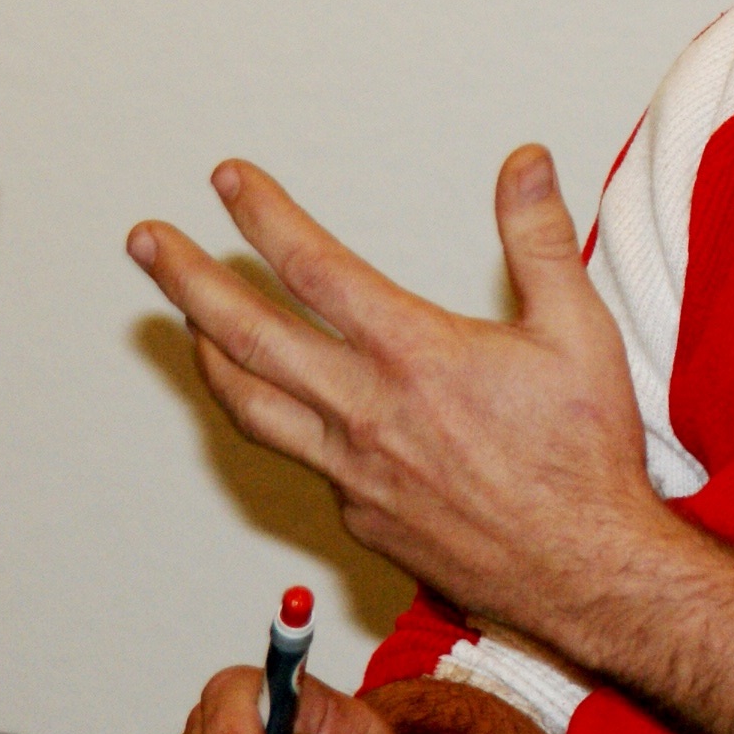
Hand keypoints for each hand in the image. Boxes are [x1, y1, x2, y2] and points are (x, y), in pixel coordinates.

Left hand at [125, 147, 671, 657]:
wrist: (585, 569)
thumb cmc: (585, 456)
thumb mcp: (578, 329)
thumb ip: (540, 239)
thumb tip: (524, 164)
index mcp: (415, 355)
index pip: (314, 269)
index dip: (263, 217)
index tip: (228, 182)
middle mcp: (368, 412)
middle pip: (249, 336)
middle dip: (188, 279)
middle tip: (148, 242)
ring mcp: (355, 471)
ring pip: (252, 405)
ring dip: (206, 353)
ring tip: (182, 320)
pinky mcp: (361, 517)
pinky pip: (303, 458)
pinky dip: (278, 419)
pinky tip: (288, 405)